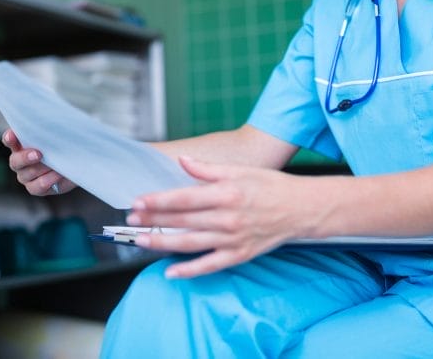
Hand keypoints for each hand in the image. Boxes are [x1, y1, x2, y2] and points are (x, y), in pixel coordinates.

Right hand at [2, 129, 76, 195]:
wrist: (74, 164)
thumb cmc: (62, 146)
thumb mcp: (57, 136)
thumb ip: (48, 132)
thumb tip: (50, 125)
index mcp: (21, 144)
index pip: (9, 140)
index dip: (9, 138)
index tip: (11, 136)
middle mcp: (19, 161)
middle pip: (15, 161)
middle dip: (26, 157)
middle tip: (39, 154)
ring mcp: (26, 176)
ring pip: (27, 174)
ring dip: (42, 169)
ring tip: (56, 165)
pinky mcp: (35, 188)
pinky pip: (37, 187)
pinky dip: (48, 180)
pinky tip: (58, 174)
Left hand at [125, 156, 310, 277]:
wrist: (302, 209)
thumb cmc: (272, 186)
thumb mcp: (241, 170)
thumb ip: (208, 169)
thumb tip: (182, 161)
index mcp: (227, 193)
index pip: (184, 198)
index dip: (158, 201)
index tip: (138, 202)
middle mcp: (228, 218)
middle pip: (182, 221)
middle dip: (153, 221)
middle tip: (130, 221)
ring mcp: (233, 239)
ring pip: (190, 244)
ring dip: (163, 243)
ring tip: (141, 241)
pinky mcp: (239, 255)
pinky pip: (210, 266)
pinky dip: (189, 271)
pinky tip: (170, 272)